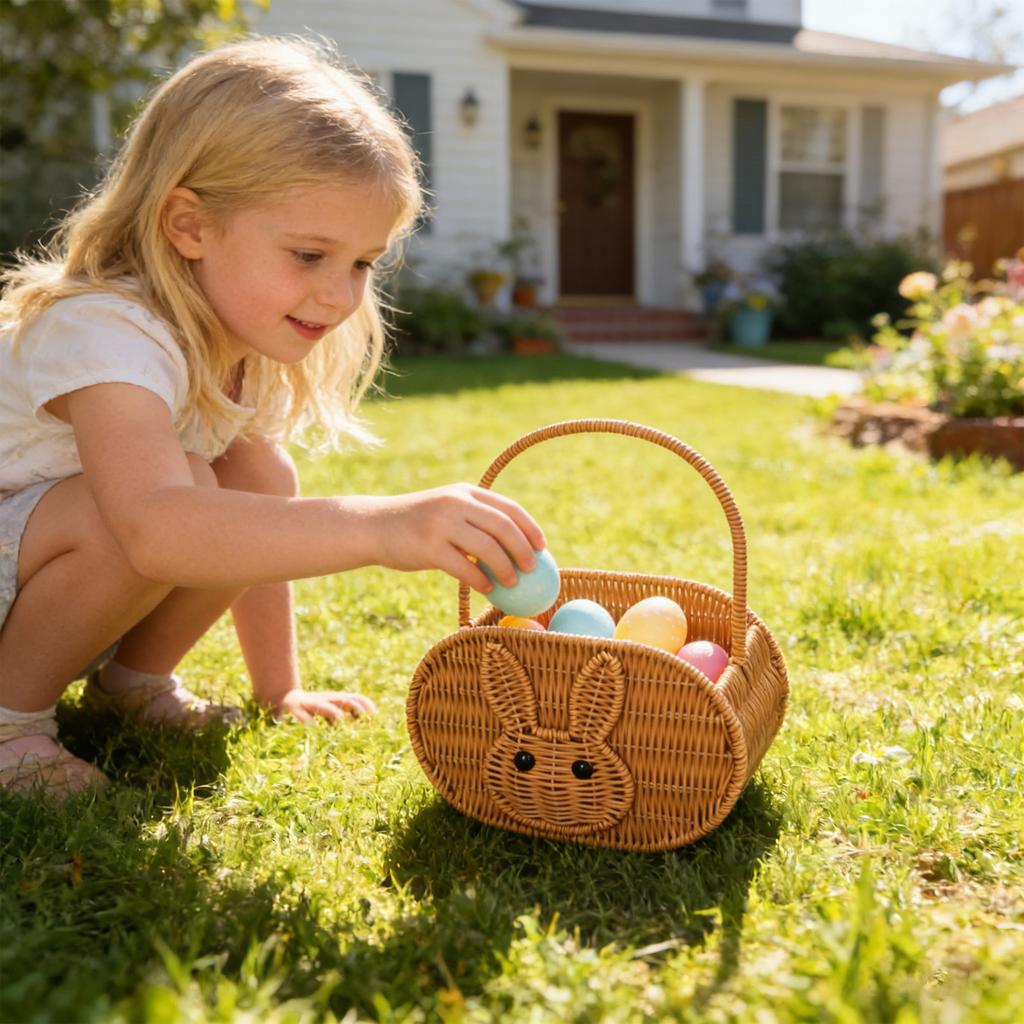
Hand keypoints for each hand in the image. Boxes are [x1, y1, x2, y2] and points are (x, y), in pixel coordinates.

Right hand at [272, 688, 377, 722]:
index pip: (354, 697)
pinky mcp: (297, 709)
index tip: (375, 713)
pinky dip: (307, 720)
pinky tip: (311, 726)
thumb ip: (347, 715)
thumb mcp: (333, 711)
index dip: (365, 703)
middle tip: (363, 716)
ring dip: (333, 712)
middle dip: (353, 706)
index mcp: (336, 699)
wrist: (289, 699)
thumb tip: (364, 723)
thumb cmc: (316, 708)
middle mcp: (326, 699)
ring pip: (324, 706)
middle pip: (342, 699)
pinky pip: (303, 715)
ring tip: (341, 719)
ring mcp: (312, 703)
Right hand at [370, 484, 546, 593]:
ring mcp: (441, 524)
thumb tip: (515, 545)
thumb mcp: (447, 511)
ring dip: (505, 568)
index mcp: (465, 493)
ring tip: (513, 584)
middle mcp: (456, 504)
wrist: (375, 527)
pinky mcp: (428, 547)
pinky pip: (463, 567)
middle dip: (523, 549)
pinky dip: (480, 580)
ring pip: (487, 548)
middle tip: (532, 568)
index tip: (542, 547)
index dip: (529, 528)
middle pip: (503, 526)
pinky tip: (488, 589)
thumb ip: (475, 520)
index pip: (508, 508)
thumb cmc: (418, 525)